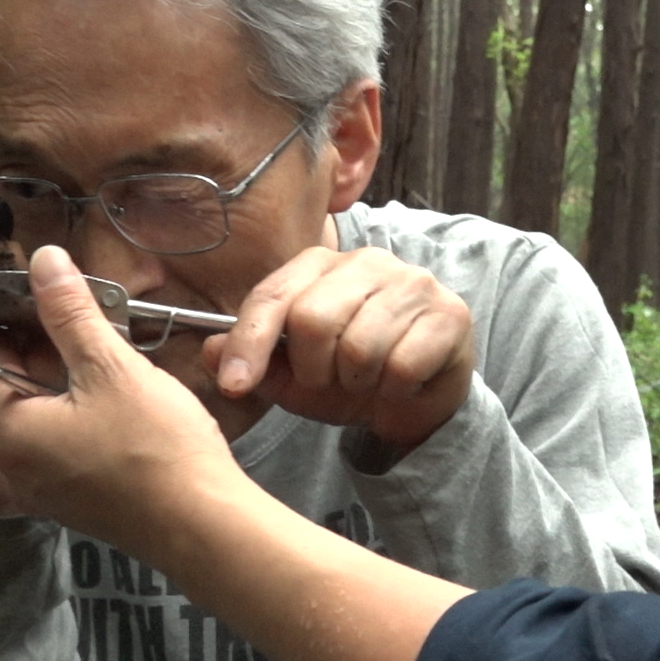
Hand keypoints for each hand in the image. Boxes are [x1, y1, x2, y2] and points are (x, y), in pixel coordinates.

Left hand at [0, 246, 240, 545]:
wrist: (201, 523)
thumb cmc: (154, 445)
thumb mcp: (111, 367)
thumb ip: (72, 312)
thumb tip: (43, 258)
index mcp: (7, 433)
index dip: (24, 321)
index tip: (54, 296)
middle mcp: (13, 467)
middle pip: (20, 390)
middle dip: (50, 353)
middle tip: (89, 323)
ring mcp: (45, 491)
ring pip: (47, 418)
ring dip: (72, 386)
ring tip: (111, 357)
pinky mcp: (78, 503)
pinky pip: (67, 447)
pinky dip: (85, 420)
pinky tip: (123, 404)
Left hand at [204, 247, 475, 455]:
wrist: (418, 399)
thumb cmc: (349, 380)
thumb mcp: (292, 378)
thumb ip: (252, 363)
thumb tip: (209, 351)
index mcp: (320, 264)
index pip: (273, 294)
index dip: (250, 342)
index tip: (236, 385)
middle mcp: (368, 261)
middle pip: (313, 318)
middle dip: (313, 370)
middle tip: (328, 384)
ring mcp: (413, 283)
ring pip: (359, 347)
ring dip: (356, 384)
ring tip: (366, 383)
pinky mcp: (450, 314)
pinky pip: (401, 366)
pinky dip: (392, 391)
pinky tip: (399, 385)